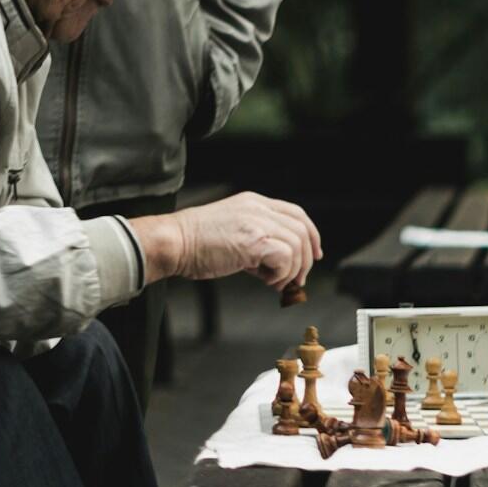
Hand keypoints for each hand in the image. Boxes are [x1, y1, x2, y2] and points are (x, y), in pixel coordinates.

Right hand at [131, 192, 322, 289]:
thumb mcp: (232, 232)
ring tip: (273, 283)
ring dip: (291, 271)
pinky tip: (264, 280)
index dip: (311, 235)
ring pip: (297, 245)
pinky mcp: (254, 240)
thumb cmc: (194, 243)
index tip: (314, 255)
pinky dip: (281, 274)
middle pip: (302, 229)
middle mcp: (258, 208)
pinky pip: (286, 256)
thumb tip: (276, 265)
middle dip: (305, 259)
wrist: (173, 242)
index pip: (296, 214)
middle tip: (295, 280)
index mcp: (254, 203)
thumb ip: (256, 242)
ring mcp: (257, 222)